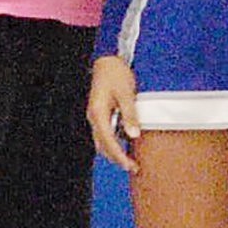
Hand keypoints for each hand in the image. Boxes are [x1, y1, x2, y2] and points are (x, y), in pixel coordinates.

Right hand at [87, 56, 140, 173]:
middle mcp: (93, 117)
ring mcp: (95, 115)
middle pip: (103, 146)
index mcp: (98, 113)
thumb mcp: (126, 93)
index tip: (131, 166)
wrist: (106, 59)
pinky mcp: (99, 113)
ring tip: (131, 160)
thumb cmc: (116, 73)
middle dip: (117, 159)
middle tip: (134, 167)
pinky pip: (105, 133)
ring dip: (115, 152)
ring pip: (102, 141)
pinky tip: (126, 143)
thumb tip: (134, 134)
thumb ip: (129, 114)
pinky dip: (114, 142)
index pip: (108, 142)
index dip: (120, 156)